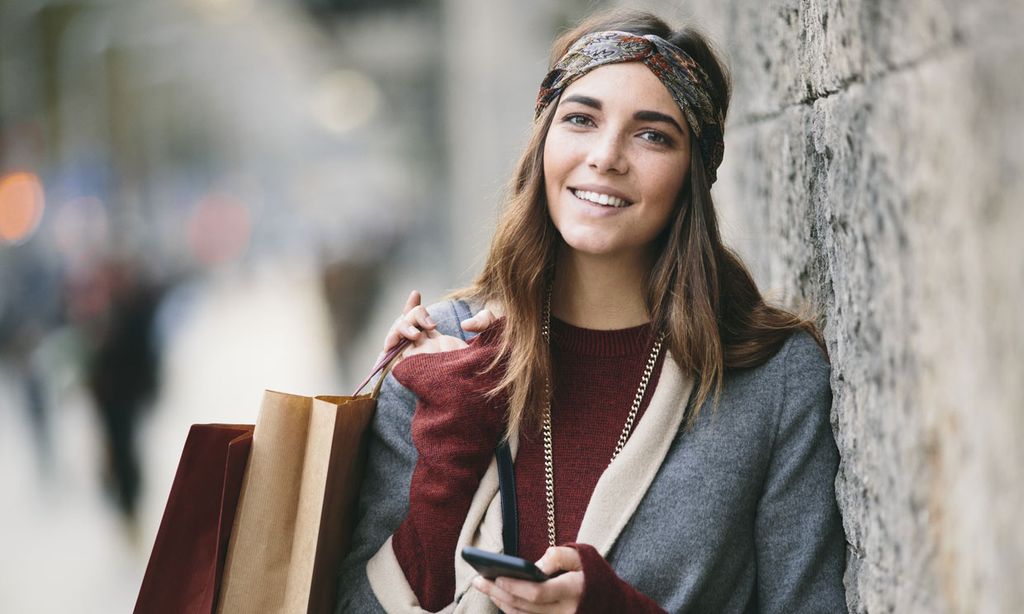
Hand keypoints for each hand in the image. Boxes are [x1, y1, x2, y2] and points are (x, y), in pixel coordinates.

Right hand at [381, 291, 501, 362]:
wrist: (477, 393)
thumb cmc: (484, 368)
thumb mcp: (490, 338)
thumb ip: (485, 321)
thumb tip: (467, 324)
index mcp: (435, 339)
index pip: (418, 317)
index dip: (413, 304)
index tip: (416, 293)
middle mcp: (422, 346)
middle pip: (406, 321)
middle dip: (413, 315)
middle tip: (432, 325)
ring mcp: (415, 356)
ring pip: (398, 331)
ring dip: (404, 326)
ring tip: (417, 334)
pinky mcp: (408, 368)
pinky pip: (392, 351)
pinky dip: (391, 340)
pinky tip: (397, 340)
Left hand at [471, 547, 583, 613]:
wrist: (611, 601)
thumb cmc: (593, 572)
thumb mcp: (582, 556)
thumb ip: (559, 556)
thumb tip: (534, 566)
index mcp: (573, 592)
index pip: (539, 594)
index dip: (515, 587)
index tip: (496, 577)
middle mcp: (565, 613)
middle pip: (525, 606)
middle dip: (499, 593)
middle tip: (478, 580)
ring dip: (501, 602)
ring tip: (484, 586)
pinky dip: (511, 610)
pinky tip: (499, 597)